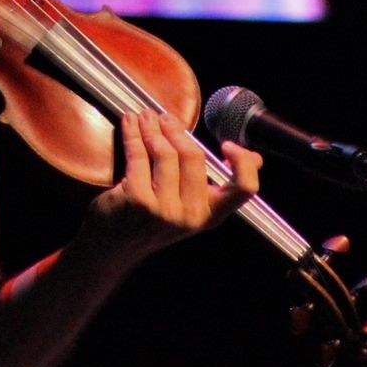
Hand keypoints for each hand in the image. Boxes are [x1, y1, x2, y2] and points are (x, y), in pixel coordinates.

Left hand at [83, 110, 261, 267]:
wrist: (112, 249)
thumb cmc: (151, 222)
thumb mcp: (190, 208)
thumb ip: (219, 185)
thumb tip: (255, 158)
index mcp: (209, 216)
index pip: (243, 188)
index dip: (242, 162)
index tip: (226, 144)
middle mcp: (190, 215)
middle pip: (194, 156)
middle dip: (177, 130)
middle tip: (165, 117)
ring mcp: (163, 209)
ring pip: (165, 152)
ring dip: (152, 127)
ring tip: (145, 117)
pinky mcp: (138, 199)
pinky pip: (138, 154)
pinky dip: (133, 133)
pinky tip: (129, 123)